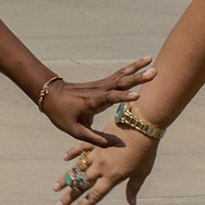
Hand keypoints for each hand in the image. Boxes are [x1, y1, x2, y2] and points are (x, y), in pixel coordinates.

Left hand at [38, 57, 153, 146]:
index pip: (109, 98)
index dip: (123, 98)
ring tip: (151, 59)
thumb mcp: (75, 131)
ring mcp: (100, 85)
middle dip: (137, 77)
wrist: (50, 95)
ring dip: (136, 68)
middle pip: (120, 82)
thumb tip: (116, 145)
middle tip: (154, 71)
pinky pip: (118, 76)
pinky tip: (141, 64)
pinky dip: (130, 69)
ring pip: (121, 75)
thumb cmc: (61, 115)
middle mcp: (98, 90)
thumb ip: (95, 139)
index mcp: (91, 102)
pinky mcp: (101, 84)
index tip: (137, 96)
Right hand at [55, 129, 157, 204]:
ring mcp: (96, 154)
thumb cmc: (145, 151)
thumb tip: (132, 203)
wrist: (141, 126)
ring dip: (66, 179)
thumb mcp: (141, 173)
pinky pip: (81, 148)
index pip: (94, 196)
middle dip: (69, 196)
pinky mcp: (95, 142)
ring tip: (55, 188)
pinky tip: (65, 158)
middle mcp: (101, 167)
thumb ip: (133, 188)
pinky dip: (72, 153)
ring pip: (77, 168)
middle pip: (82, 185)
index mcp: (112, 177)